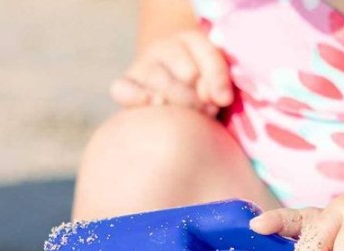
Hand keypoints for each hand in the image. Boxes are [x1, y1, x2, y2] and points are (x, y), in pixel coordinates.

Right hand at [110, 29, 232, 115]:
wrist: (169, 83)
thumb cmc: (199, 85)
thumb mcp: (214, 74)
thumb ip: (219, 80)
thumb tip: (221, 99)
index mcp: (188, 40)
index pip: (205, 56)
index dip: (213, 82)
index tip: (217, 102)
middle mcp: (162, 48)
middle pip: (182, 70)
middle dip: (194, 97)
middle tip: (202, 113)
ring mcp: (143, 65)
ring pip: (157, 79)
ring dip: (174, 102)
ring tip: (182, 117)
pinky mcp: (126, 84)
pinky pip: (122, 88)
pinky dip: (133, 96)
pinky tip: (149, 103)